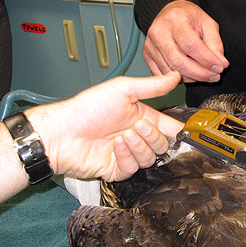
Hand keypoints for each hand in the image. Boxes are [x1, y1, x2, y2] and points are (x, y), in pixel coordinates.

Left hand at [26, 74, 184, 181]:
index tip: (181, 131)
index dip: (177, 130)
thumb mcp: (123, 89)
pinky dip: (127, 156)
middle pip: (163, 145)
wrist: (63, 133)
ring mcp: (128, 154)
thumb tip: (174, 77)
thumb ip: (152, 86)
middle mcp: (137, 137)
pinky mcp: (118, 169)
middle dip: (153, 136)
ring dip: (139, 146)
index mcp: (142, 117)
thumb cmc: (87, 109)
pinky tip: (115, 146)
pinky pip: (134, 168)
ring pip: (150, 158)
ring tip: (123, 135)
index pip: (169, 127)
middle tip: (137, 126)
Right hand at [143, 0, 228, 82]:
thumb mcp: (208, 24)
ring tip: (205, 75)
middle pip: (178, 62)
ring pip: (171, 72)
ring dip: (192, 78)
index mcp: (175, 20)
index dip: (207, 60)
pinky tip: (191, 74)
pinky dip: (180, 80)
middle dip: (200, 73)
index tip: (220, 67)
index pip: (190, 44)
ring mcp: (150, 46)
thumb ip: (215, 44)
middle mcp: (158, 32)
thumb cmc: (189, 18)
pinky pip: (164, 75)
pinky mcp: (148, 57)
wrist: (170, 13)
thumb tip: (221, 64)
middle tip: (215, 76)